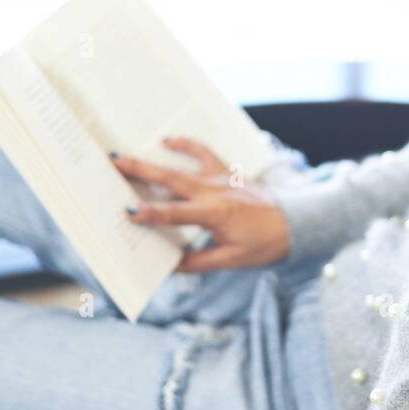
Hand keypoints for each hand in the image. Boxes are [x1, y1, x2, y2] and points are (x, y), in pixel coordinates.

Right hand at [110, 137, 291, 272]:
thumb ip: (200, 262)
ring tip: (125, 155)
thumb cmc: (266, 243)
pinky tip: (167, 141)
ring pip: (181, 167)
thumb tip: (170, 268)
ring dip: (153, 161)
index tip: (128, 212)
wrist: (295, 222)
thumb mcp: (233, 260)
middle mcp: (214, 192)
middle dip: (140, 172)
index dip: (151, 214)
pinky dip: (186, 145)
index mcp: (215, 214)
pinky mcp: (226, 173)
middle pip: (170, 180)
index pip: (176, 214)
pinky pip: (204, 153)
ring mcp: (220, 179)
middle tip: (112, 164)